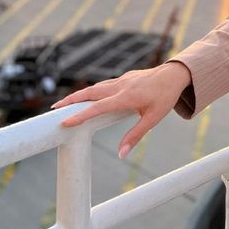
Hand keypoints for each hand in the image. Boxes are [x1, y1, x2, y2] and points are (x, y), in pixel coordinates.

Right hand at [50, 60, 191, 158]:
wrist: (175, 74)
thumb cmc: (165, 97)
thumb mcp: (153, 119)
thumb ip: (135, 136)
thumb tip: (121, 154)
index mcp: (125, 97)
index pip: (97, 108)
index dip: (80, 116)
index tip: (64, 122)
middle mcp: (120, 86)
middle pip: (90, 93)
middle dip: (71, 100)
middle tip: (54, 109)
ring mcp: (121, 80)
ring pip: (96, 87)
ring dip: (80, 95)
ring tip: (65, 103)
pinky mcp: (124, 78)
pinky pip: (104, 85)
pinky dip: (92, 91)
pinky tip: (88, 97)